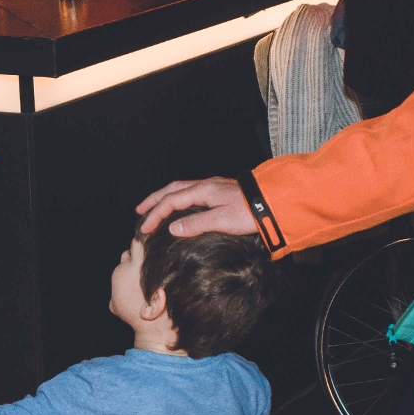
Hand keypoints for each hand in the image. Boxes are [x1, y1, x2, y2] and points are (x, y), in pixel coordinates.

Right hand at [136, 177, 256, 238]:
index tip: (145, 229)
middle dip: (154, 200)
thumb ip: (196, 224)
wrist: (274, 203)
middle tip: (139, 211)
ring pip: (182, 189)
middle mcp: (205, 185)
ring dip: (165, 198)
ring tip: (155, 207)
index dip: (155, 215)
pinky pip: (192, 193)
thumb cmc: (249, 213)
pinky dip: (179, 199)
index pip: (171, 201)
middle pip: (172, 190)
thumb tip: (172, 228)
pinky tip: (181, 207)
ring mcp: (214, 187)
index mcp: (202, 191)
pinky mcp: (221, 192)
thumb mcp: (221, 220)